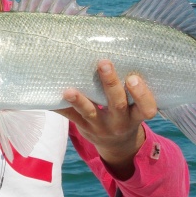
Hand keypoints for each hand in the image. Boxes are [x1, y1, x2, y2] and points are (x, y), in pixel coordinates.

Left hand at [57, 60, 156, 179]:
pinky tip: (49, 97)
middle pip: (117, 104)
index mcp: (136, 116)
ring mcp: (100, 126)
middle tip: (104, 63)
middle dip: (110, 84)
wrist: (117, 146)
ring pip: (90, 112)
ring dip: (79, 101)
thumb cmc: (127, 115)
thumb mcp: (135, 108)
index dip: (141, 94)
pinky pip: (71, 116)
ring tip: (69, 90)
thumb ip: (130, 89)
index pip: (146, 108)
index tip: (133, 78)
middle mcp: (120, 122)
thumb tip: (115, 50)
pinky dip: (60, 106)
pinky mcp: (83, 127)